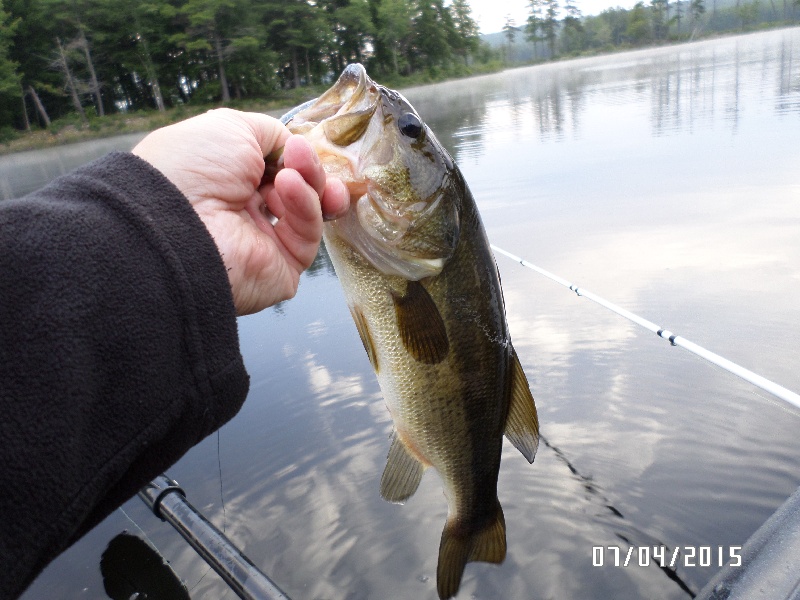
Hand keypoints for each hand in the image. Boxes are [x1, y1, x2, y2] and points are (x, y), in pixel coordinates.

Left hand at [132, 108, 348, 314]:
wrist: (174, 221)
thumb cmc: (193, 167)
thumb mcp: (232, 127)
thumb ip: (272, 133)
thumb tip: (294, 145)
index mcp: (227, 181)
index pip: (277, 168)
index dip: (295, 155)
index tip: (300, 144)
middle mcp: (246, 211)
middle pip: (300, 188)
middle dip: (309, 169)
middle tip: (301, 155)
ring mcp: (266, 241)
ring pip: (309, 210)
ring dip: (310, 183)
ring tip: (293, 173)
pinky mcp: (284, 267)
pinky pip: (307, 234)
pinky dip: (306, 205)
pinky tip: (290, 186)